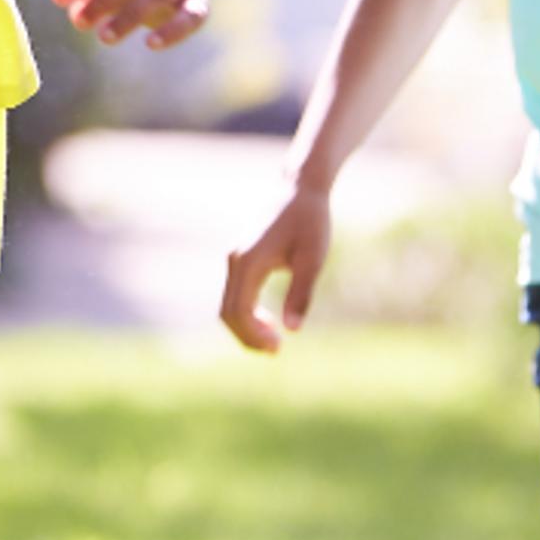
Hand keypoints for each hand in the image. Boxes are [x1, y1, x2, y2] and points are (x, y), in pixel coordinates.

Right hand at [220, 185, 333, 350]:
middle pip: (227, 312)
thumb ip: (301, 293)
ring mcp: (234, 258)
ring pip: (227, 304)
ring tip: (273, 340)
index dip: (255, 336)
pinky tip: (267, 319)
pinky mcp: (240, 256)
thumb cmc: (310, 221)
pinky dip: (245, 313)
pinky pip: (233, 293)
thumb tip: (292, 331)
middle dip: (247, 337)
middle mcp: (235, 260)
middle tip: (276, 351)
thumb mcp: (313, 259)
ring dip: (245, 327)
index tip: (279, 348)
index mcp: (249, 261)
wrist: (299, 188)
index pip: (239, 311)